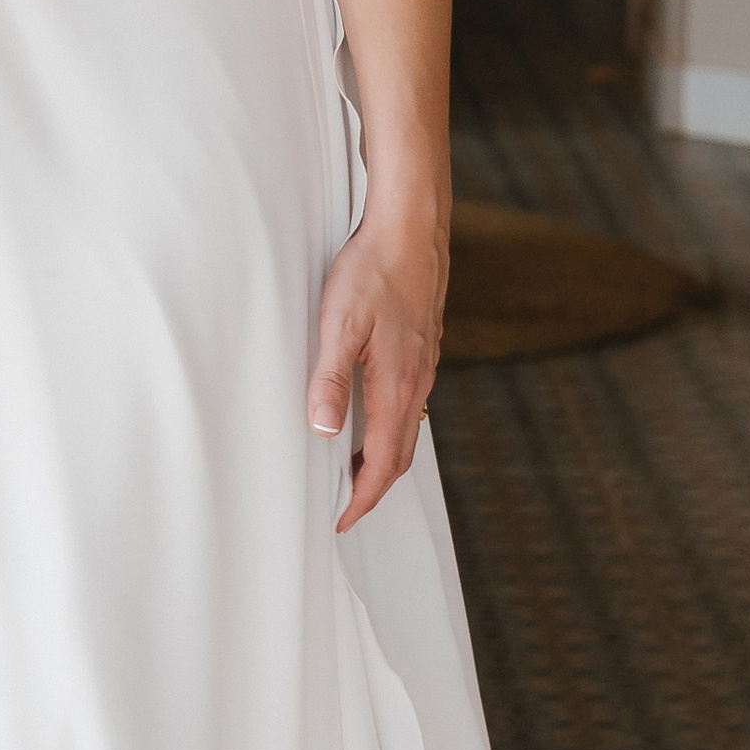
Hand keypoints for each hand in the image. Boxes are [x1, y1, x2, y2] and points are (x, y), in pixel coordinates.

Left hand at [308, 210, 446, 529]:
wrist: (411, 229)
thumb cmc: (372, 272)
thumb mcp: (339, 325)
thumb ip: (331, 380)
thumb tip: (326, 431)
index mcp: (397, 387)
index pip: (384, 463)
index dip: (362, 498)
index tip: (342, 519)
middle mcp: (417, 383)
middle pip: (401, 454)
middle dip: (373, 486)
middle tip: (345, 504)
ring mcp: (424, 365)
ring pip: (407, 428)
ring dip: (383, 456)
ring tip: (352, 467)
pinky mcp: (422, 348)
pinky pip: (409, 402)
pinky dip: (390, 425)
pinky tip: (370, 413)